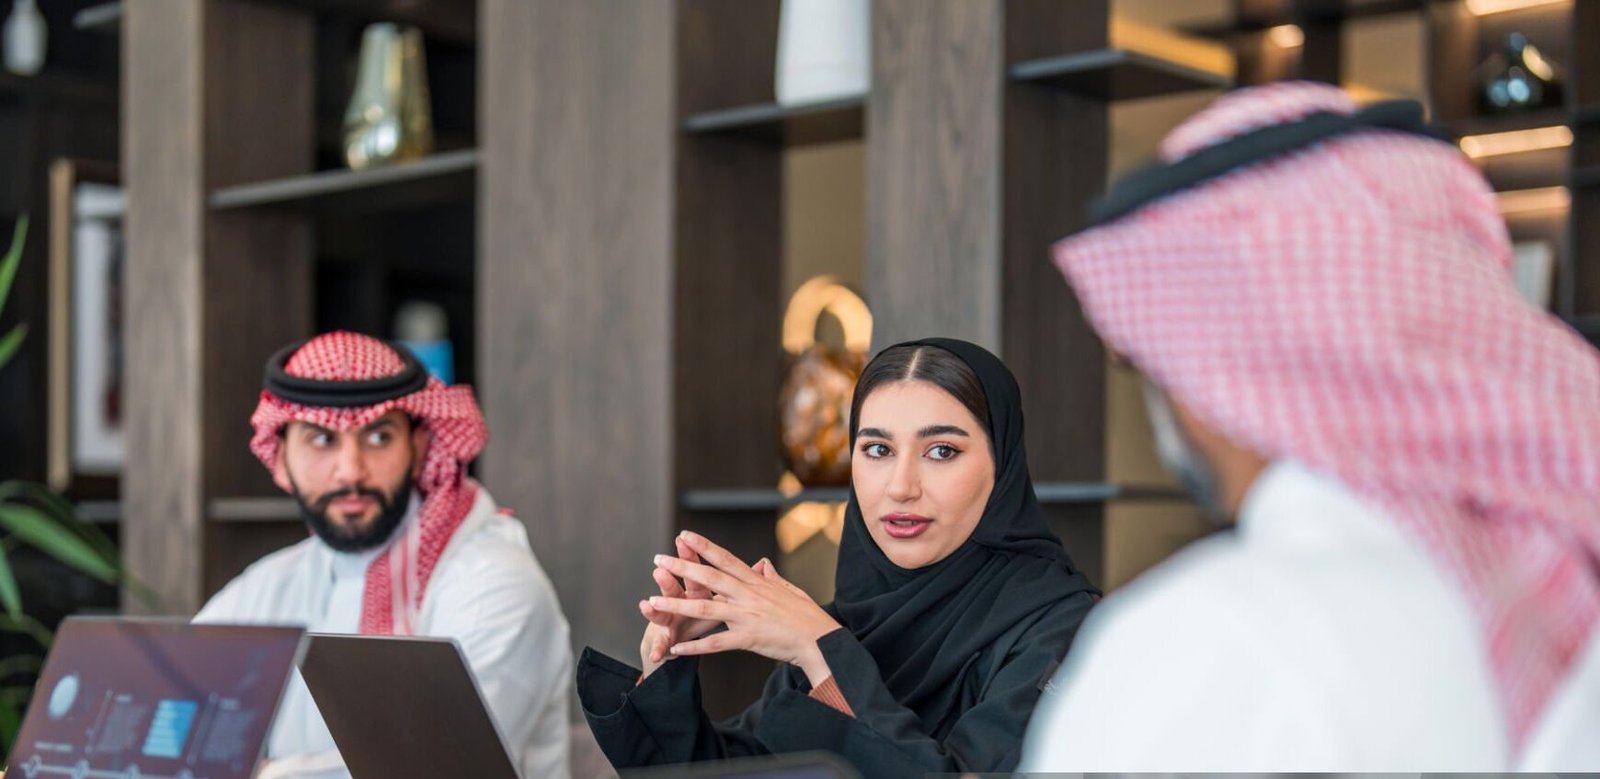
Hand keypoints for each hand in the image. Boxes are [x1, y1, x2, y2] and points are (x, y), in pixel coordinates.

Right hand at [638, 534, 721, 677]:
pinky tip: (654, 655)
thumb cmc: (699, 617)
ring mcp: (668, 623)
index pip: (695, 572)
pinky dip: (657, 649)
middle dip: (668, 578)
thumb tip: (759, 567)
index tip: (685, 538)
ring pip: (660, 616)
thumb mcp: (721, 601)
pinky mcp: (663, 642)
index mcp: (695, 593)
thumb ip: (734, 585)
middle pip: (673, 588)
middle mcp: (677, 604)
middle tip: (659, 564)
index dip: (691, 557)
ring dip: (654, 610)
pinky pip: (661, 647)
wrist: (673, 642)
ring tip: (646, 605)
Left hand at [648, 531, 841, 686]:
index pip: (726, 559)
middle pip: (709, 577)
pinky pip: (716, 643)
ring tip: (652, 602)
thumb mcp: (790, 590)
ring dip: (676, 604)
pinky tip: (676, 649)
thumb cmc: (807, 617)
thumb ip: (772, 577)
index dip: (704, 545)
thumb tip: (762, 563)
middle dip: (681, 567)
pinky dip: (694, 647)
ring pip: (705, 608)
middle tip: (658, 558)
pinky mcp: (748, 638)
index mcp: (757, 582)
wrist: (821, 641)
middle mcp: (749, 595)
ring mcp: (747, 616)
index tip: (684, 534)